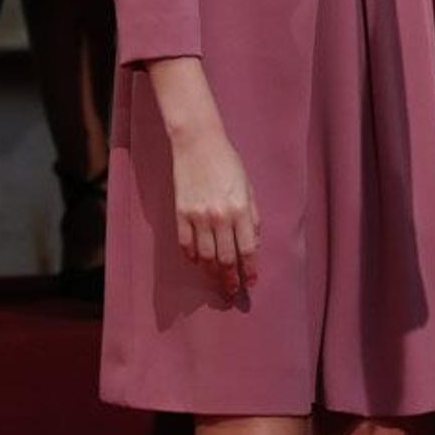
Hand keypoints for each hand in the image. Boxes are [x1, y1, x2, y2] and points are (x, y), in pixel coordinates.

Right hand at [170, 124, 260, 299]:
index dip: (250, 270)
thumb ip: (252, 217)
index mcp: (241, 210)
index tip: (251, 282)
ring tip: (217, 280)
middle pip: (226, 259)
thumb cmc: (228, 163)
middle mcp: (220, 217)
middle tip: (233, 291)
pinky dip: (192, 258)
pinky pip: (186, 244)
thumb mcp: (249, 188)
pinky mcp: (181, 213)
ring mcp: (198, 216)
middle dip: (231, 279)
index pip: (247, 250)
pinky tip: (198, 263)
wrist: (198, 143)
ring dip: (212, 273)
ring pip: (206, 256)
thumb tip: (253, 244)